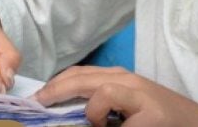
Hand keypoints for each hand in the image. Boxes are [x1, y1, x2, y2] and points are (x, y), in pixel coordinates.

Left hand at [33, 66, 197, 126]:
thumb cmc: (161, 122)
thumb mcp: (127, 111)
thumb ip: (102, 109)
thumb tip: (67, 115)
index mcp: (119, 80)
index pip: (79, 75)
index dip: (55, 85)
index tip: (36, 99)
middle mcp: (128, 80)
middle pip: (82, 77)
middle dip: (54, 90)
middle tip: (36, 104)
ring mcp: (140, 94)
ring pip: (97, 88)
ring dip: (87, 108)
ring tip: (88, 122)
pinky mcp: (150, 113)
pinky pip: (113, 110)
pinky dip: (101, 118)